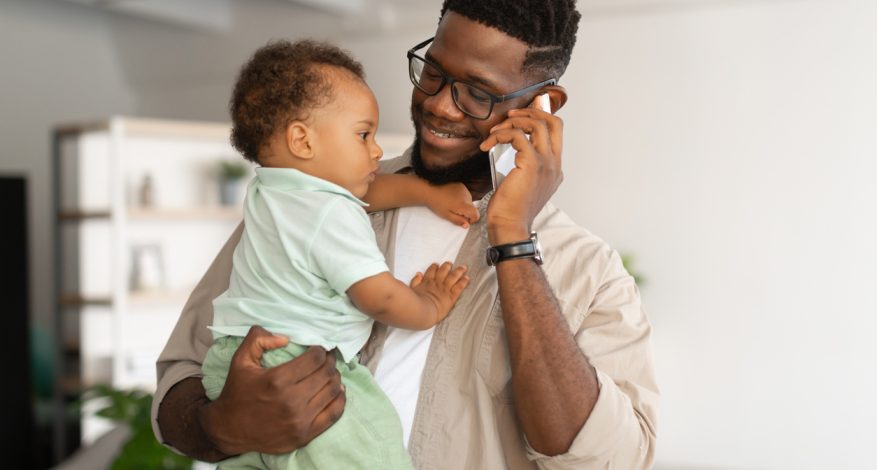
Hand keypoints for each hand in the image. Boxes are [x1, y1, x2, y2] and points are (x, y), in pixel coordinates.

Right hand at [201, 326, 344, 454]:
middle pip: (326, 373)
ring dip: (335, 378)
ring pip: (332, 391)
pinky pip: (333, 414)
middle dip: (329, 362)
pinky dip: (340, 400)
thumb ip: (258, 339)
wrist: (228, 429)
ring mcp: (299, 420)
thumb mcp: (241, 360)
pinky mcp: (304, 435)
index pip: (314, 359)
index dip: (320, 350)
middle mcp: (291, 401)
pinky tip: (337, 391)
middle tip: (327, 359)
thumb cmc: (237, 392)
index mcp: (277, 380)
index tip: (319, 349)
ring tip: (330, 373)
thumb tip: (286, 338)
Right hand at [409, 262, 469, 323]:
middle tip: (450, 263)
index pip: (431, 271)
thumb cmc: (416, 303)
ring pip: (453, 276)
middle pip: (444, 271)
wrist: (423, 310)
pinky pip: (459, 287)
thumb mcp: (413, 290)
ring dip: (459, 271)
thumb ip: (415, 281)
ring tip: (463, 267)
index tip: (437, 265)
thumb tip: (418, 273)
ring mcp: (445, 289)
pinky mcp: (451, 296)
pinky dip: (464, 282)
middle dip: (447, 266)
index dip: (435, 267)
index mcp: (427, 282)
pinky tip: (467, 278)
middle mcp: (437, 283)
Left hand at [425, 182, 479, 227]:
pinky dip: (462, 198)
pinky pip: (466, 194)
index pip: (476, 214)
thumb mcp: (446, 215)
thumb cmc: (437, 203)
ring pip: (469, 201)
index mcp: (463, 205)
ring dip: (464, 205)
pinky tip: (452, 198)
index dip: (473, 219)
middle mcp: (466, 196)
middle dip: (467, 212)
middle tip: (455, 213)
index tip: (466, 221)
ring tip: (452, 204)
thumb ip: (458, 220)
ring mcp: (464, 189)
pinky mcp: (461, 185)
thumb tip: (467, 226)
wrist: (430, 189)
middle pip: (472, 207)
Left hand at [479, 98, 563, 243]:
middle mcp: (554, 165)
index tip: (522, 115)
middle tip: (512, 115)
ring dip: (514, 121)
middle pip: (554, 122)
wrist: (510, 227)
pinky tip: (488, 143)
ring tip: (496, 131)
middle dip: (532, 111)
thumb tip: (511, 147)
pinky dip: (501, 135)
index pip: (556, 133)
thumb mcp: (522, 184)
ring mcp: (546, 164)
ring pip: (537, 124)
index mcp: (554, 169)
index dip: (541, 117)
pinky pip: (518, 136)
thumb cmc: (511, 210)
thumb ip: (524, 166)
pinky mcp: (531, 164)